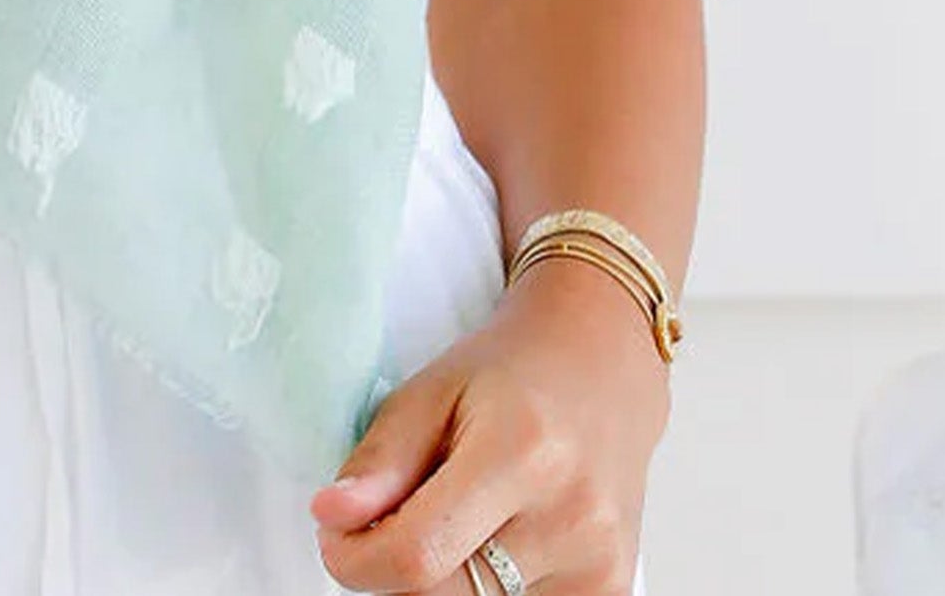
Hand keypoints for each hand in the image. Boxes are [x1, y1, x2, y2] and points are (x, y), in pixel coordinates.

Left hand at [307, 256, 669, 591]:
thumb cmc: (512, 374)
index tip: (335, 536)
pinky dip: (486, 586)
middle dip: (396, 564)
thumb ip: (382, 458)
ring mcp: (601, 565)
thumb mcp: (431, 389)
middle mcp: (574, 518)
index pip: (418, 555)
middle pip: (443, 592)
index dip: (358, 559)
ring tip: (459, 513)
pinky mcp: (612, 593)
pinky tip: (495, 537)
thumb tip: (332, 517)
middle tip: (394, 514)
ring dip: (445, 575)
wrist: (599, 371)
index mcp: (523, 452)